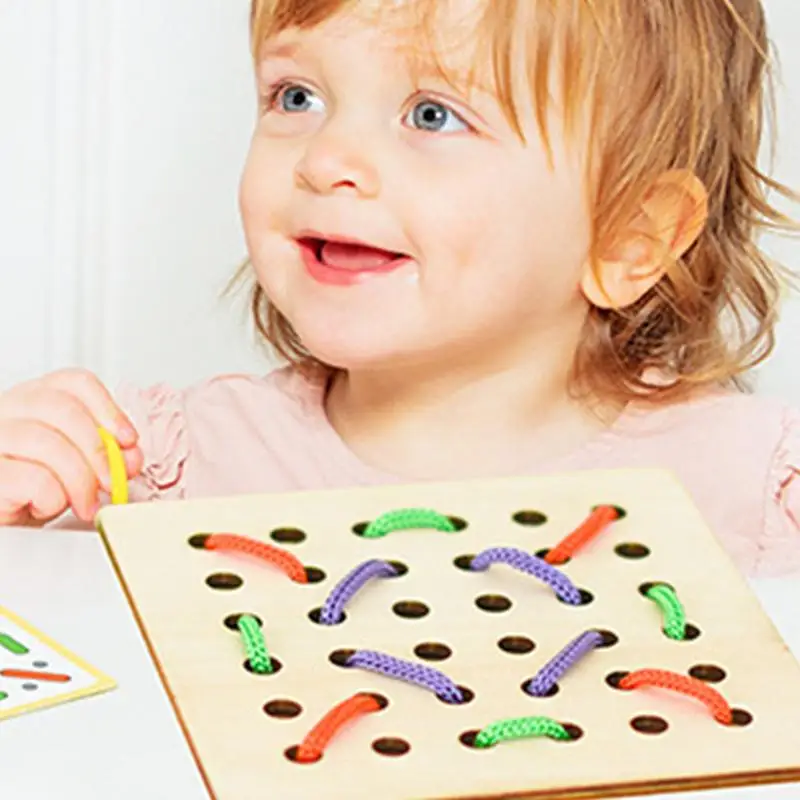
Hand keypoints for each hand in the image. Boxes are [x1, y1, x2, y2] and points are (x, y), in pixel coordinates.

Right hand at [0, 368, 142, 525]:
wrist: (2, 522)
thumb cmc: (31, 493)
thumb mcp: (75, 467)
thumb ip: (105, 454)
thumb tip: (129, 457)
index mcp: (31, 400)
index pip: (75, 383)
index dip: (109, 410)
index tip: (128, 440)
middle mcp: (5, 411)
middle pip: (63, 408)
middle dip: (98, 450)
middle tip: (111, 482)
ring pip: (48, 443)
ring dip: (80, 480)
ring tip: (86, 505)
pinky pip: (33, 479)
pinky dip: (53, 499)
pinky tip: (45, 508)